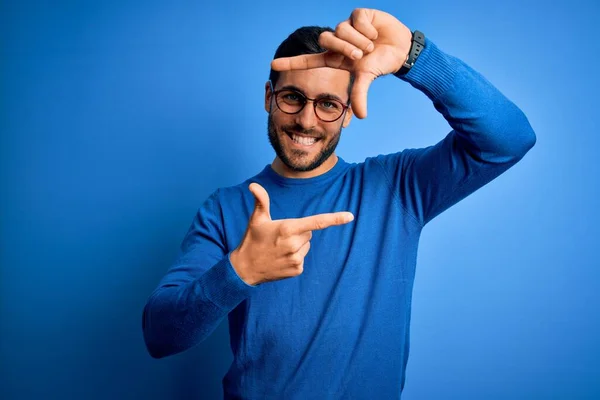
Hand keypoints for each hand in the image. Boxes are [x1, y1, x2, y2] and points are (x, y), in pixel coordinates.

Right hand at [230, 183, 353, 285]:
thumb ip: (261, 201)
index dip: (334, 219)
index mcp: (287, 229)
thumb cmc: (252, 240)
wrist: (245, 268)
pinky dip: (294, 257)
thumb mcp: (256, 219)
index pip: (316, 222)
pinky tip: (281, 259)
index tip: (350, 216)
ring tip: (279, 249)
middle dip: (298, 232)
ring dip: (297, 245)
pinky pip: (303, 258)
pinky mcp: (297, 269)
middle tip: (279, 237)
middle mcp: (294, 244)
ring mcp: (296, 259)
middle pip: (309, 232)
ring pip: (306, 245)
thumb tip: (253, 185)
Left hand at [270, 8, 412, 118]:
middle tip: (358, 55)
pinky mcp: (358, 15)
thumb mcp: (367, 78)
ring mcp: (347, 27)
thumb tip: (361, 116)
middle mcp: (337, 41)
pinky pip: (356, 19)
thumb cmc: (380, 64)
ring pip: (342, 29)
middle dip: (344, 48)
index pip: (308, 60)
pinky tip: (375, 33)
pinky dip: (367, 29)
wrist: (400, 49)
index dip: (292, 62)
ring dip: (359, 40)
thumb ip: (360, 94)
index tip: (274, 64)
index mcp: (335, 58)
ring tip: (371, 45)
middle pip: (326, 39)